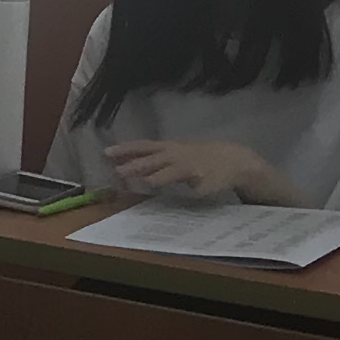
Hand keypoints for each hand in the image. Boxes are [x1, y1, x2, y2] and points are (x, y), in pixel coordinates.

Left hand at [108, 138, 277, 204]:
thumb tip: (126, 164)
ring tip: (146, 181)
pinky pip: (196, 186)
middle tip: (118, 171)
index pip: (143, 146)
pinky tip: (184, 193)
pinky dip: (190, 189)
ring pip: (173, 171)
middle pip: (154, 159)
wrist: (234, 159)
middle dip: (136, 164)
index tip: (106, 153)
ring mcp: (192, 167)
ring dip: (160, 176)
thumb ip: (154, 159)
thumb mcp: (175, 153)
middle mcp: (178, 155)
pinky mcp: (205, 181)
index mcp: (169, 148)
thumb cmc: (199, 157)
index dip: (125, 149)